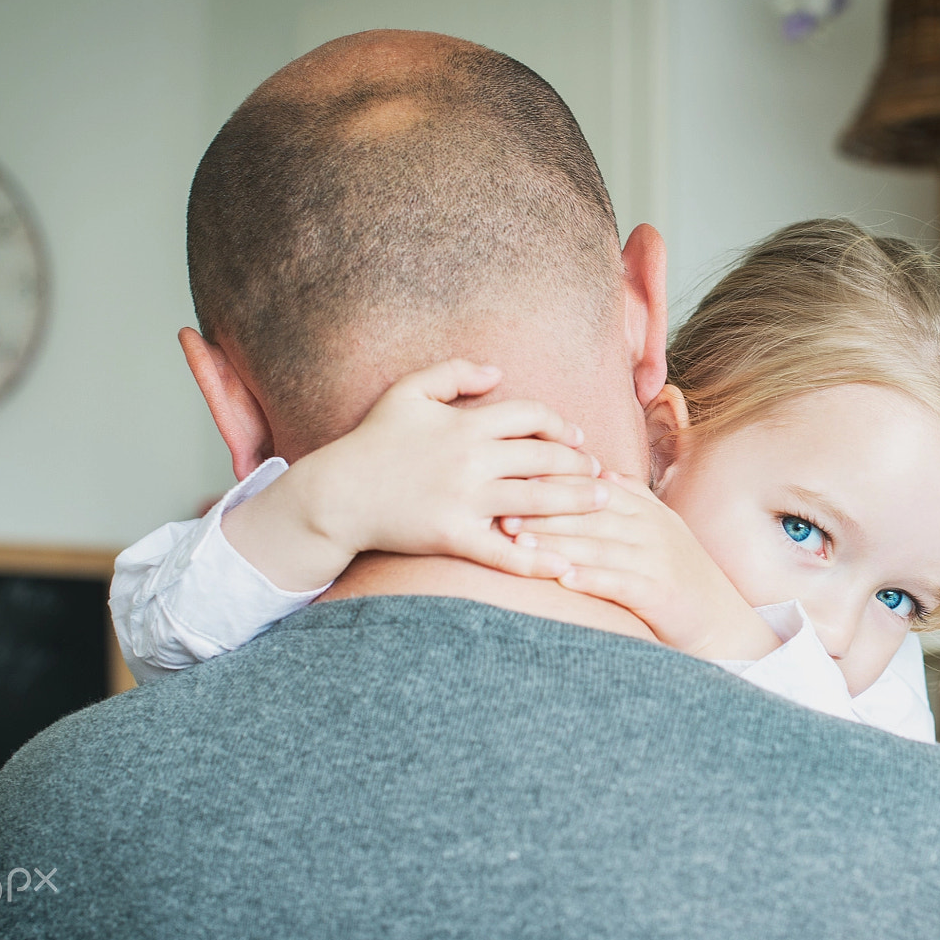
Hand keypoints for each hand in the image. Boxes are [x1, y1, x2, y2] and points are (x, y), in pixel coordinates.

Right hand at [223, 360, 607, 590]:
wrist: (337, 494)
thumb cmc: (373, 441)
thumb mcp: (407, 392)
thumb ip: (453, 373)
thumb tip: (498, 372)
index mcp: (465, 424)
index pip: (531, 416)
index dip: (560, 424)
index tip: (576, 437)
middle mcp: (471, 460)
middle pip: (544, 457)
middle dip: (579, 463)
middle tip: (600, 473)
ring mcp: (464, 501)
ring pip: (537, 501)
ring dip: (577, 503)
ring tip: (602, 503)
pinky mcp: (453, 537)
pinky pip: (505, 553)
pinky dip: (538, 562)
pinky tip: (565, 566)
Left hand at [501, 472, 780, 660]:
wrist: (721, 622)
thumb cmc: (680, 577)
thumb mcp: (661, 529)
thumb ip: (632, 499)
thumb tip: (601, 470)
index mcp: (646, 510)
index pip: (594, 488)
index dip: (555, 483)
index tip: (515, 481)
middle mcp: (651, 529)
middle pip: (590, 513)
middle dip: (544, 511)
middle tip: (502, 511)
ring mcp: (657, 559)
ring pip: (598, 545)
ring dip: (557, 543)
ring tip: (519, 543)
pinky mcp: (660, 592)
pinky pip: (619, 582)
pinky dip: (590, 579)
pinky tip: (562, 579)